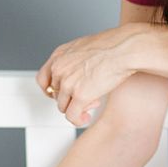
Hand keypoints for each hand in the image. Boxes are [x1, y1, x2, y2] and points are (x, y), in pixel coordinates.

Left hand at [36, 23, 154, 126]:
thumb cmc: (112, 46)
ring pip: (63, 107)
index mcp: (59, 55)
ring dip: (77, 108)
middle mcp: (59, 69)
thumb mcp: (84, 48)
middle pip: (56, 95)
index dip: (50, 91)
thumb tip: (74, 76)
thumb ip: (73, 61)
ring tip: (93, 101)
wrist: (125, 49)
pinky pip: (72, 116)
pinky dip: (78, 120)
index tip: (59, 96)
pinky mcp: (80, 96)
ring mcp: (68, 83)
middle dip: (70, 98)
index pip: (43, 79)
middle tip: (87, 96)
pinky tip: (86, 118)